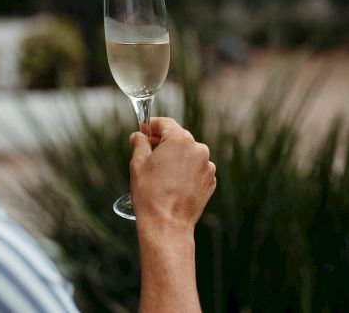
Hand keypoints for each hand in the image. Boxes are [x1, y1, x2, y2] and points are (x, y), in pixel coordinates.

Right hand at [129, 117, 215, 232]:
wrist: (167, 226)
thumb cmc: (150, 194)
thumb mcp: (138, 163)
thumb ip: (139, 143)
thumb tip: (138, 135)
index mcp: (180, 140)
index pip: (165, 123)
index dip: (152, 125)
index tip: (143, 130)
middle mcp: (198, 149)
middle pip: (177, 137)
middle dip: (162, 141)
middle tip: (147, 150)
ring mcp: (207, 166)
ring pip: (187, 153)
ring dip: (174, 156)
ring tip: (159, 171)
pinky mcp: (210, 181)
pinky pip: (195, 168)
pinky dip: (185, 170)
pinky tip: (172, 182)